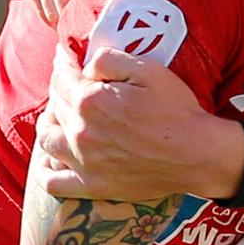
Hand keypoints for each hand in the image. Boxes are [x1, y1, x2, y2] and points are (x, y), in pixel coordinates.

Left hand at [32, 45, 242, 202]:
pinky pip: (53, 182)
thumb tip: (86, 66)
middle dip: (60, 90)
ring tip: (60, 117)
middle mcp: (81, 132)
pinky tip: (53, 158)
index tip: (66, 58)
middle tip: (71, 85)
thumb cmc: (176, 110)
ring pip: (46, 139)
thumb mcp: (148, 69)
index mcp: (91, 101)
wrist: (197, 154)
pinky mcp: (93, 186)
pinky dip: (46, 169)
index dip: (62, 64)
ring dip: (49, 123)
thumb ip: (109, 59)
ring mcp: (84, 162)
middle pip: (54, 106)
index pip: (61, 77)